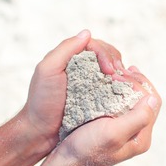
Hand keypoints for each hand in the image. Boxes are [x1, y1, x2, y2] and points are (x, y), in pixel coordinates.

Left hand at [20, 30, 118, 153]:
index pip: (96, 46)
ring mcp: (91, 83)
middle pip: (108, 55)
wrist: (42, 132)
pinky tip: (123, 93)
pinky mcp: (97, 98)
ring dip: (121, 75)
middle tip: (119, 77)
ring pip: (113, 71)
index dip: (106, 55)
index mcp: (71, 57)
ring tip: (123, 85)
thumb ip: (65, 49)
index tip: (110, 70)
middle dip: (116, 62)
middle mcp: (83, 67)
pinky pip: (113, 88)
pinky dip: (120, 88)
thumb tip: (87, 33)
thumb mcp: (48, 70)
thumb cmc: (42, 101)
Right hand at [51, 40, 161, 165]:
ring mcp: (124, 129)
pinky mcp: (110, 126)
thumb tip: (152, 99)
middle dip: (135, 82)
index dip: (142, 84)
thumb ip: (137, 118)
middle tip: (119, 70)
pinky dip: (115, 91)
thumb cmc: (87, 149)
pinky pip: (120, 103)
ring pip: (132, 100)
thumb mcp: (114, 134)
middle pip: (145, 100)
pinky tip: (106, 83)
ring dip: (125, 84)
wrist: (64, 163)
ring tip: (114, 73)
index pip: (153, 102)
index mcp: (141, 137)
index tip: (124, 73)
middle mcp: (136, 133)